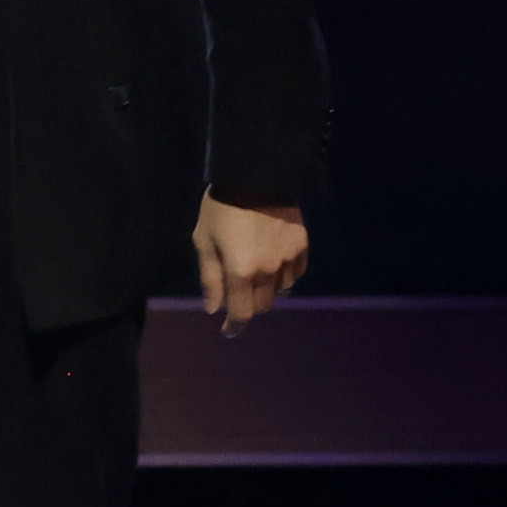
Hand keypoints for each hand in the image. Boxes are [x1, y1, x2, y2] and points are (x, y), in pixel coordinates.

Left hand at [195, 194, 309, 327]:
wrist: (254, 176)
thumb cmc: (220, 208)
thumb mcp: (204, 241)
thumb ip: (210, 278)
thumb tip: (213, 308)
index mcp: (240, 270)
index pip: (242, 312)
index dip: (234, 325)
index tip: (228, 330)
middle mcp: (268, 269)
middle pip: (262, 305)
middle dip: (247, 305)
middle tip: (236, 293)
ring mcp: (288, 258)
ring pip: (280, 290)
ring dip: (266, 289)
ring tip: (253, 271)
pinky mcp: (302, 245)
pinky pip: (296, 273)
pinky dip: (284, 275)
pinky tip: (273, 263)